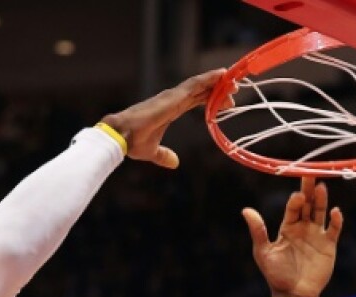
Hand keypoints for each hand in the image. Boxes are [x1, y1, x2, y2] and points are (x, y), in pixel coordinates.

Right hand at [101, 69, 225, 169]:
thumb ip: (164, 155)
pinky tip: (221, 75)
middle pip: (200, 91)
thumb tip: (174, 163)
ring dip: (216, 81)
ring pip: (199, 84)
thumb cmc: (133, 142)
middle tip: (234, 89)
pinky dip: (208, 79)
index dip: (210, 100)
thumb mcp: (153, 152)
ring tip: (232, 78)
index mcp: (170, 110)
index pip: (194, 101)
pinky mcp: (173, 97)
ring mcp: (172, 96)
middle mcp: (172, 100)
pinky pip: (195, 84)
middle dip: (217, 89)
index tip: (226, 103)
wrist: (121, 136)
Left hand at [242, 178, 343, 296]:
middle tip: (311, 174)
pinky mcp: (329, 245)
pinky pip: (333, 229)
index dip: (295, 200)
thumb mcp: (263, 252)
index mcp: (288, 227)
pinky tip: (335, 212)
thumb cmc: (276, 275)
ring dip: (321, 200)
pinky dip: (336, 220)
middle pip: (308, 204)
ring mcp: (316, 235)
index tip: (297, 195)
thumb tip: (245, 210)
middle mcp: (303, 228)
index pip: (293, 208)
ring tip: (322, 187)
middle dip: (309, 190)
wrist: (293, 295)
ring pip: (320, 212)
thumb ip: (258, 231)